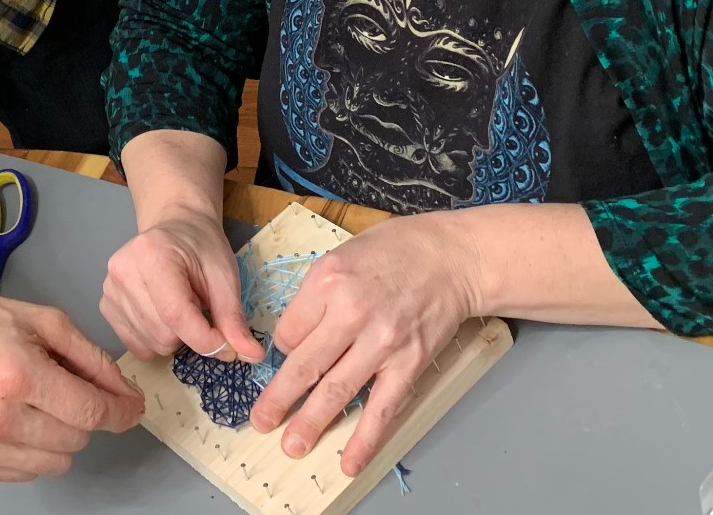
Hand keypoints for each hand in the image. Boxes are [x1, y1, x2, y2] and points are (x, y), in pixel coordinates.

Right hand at [0, 268, 143, 480]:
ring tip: (34, 403)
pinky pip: (28, 473)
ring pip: (57, 463)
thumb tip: (126, 396)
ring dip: (59, 436)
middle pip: (77, 440)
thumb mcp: (46, 322)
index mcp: (17, 376)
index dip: (120, 412)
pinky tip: (13, 419)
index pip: (90, 412)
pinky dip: (32, 450)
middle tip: (61, 387)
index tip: (132, 408)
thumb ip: (93, 360)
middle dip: (83, 415)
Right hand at [101, 207, 264, 362]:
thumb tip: (252, 355)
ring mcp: (109, 289)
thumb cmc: (202, 247)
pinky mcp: (106, 305)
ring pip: (151, 344)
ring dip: (175, 337)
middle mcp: (122, 271)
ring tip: (181, 306)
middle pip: (163, 334)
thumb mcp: (225, 276)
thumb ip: (233, 318)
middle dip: (191, 335)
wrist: (176, 226)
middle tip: (200, 308)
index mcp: (152, 254)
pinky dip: (156, 340)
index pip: (176, 315)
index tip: (229, 345)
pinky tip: (163, 314)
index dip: (206, 339)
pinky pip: (136, 345)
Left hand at [250, 214, 479, 476]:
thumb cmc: (396, 251)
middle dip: (278, 399)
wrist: (452, 257)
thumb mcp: (341, 256)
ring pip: (336, 391)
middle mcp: (351, 312)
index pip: (288, 331)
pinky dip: (365, 438)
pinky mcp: (409, 363)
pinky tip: (350, 460)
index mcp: (327, 281)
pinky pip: (382, 407)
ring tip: (292, 445)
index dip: (282, 350)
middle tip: (261, 422)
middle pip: (304, 365)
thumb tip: (293, 338)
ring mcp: (381, 342)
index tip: (287, 357)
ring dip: (311, 422)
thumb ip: (315, 296)